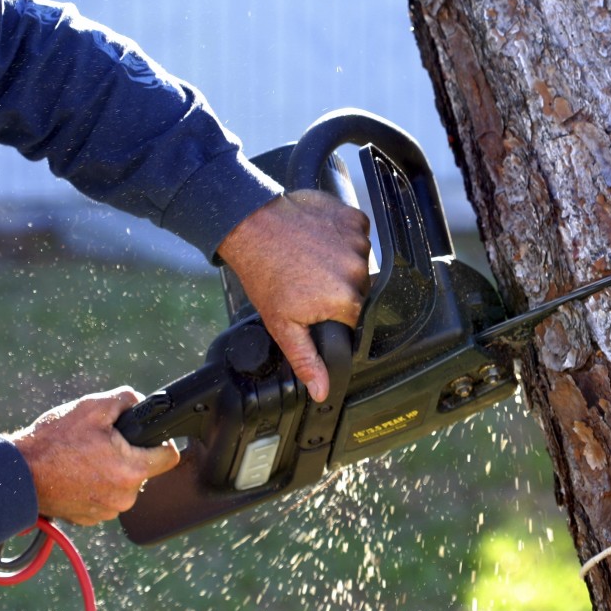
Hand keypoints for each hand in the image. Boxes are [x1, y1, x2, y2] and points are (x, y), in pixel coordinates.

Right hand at [10, 387, 180, 525]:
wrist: (17, 474)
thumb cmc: (53, 441)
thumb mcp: (93, 407)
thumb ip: (127, 399)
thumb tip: (142, 403)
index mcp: (132, 470)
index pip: (169, 457)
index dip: (161, 442)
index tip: (147, 437)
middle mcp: (124, 497)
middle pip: (144, 470)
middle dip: (130, 455)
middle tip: (103, 444)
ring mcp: (107, 511)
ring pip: (124, 485)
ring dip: (112, 471)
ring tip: (86, 459)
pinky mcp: (90, 519)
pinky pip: (106, 498)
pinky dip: (97, 486)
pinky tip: (78, 474)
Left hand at [216, 190, 370, 401]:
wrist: (251, 226)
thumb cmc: (264, 273)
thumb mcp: (282, 325)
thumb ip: (307, 360)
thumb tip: (323, 391)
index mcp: (346, 301)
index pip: (355, 317)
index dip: (335, 314)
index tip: (316, 304)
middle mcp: (359, 271)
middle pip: (360, 289)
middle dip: (339, 288)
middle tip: (309, 281)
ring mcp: (358, 241)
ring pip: (360, 261)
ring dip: (342, 261)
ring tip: (311, 258)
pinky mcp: (354, 218)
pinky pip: (359, 234)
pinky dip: (343, 237)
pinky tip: (319, 240)